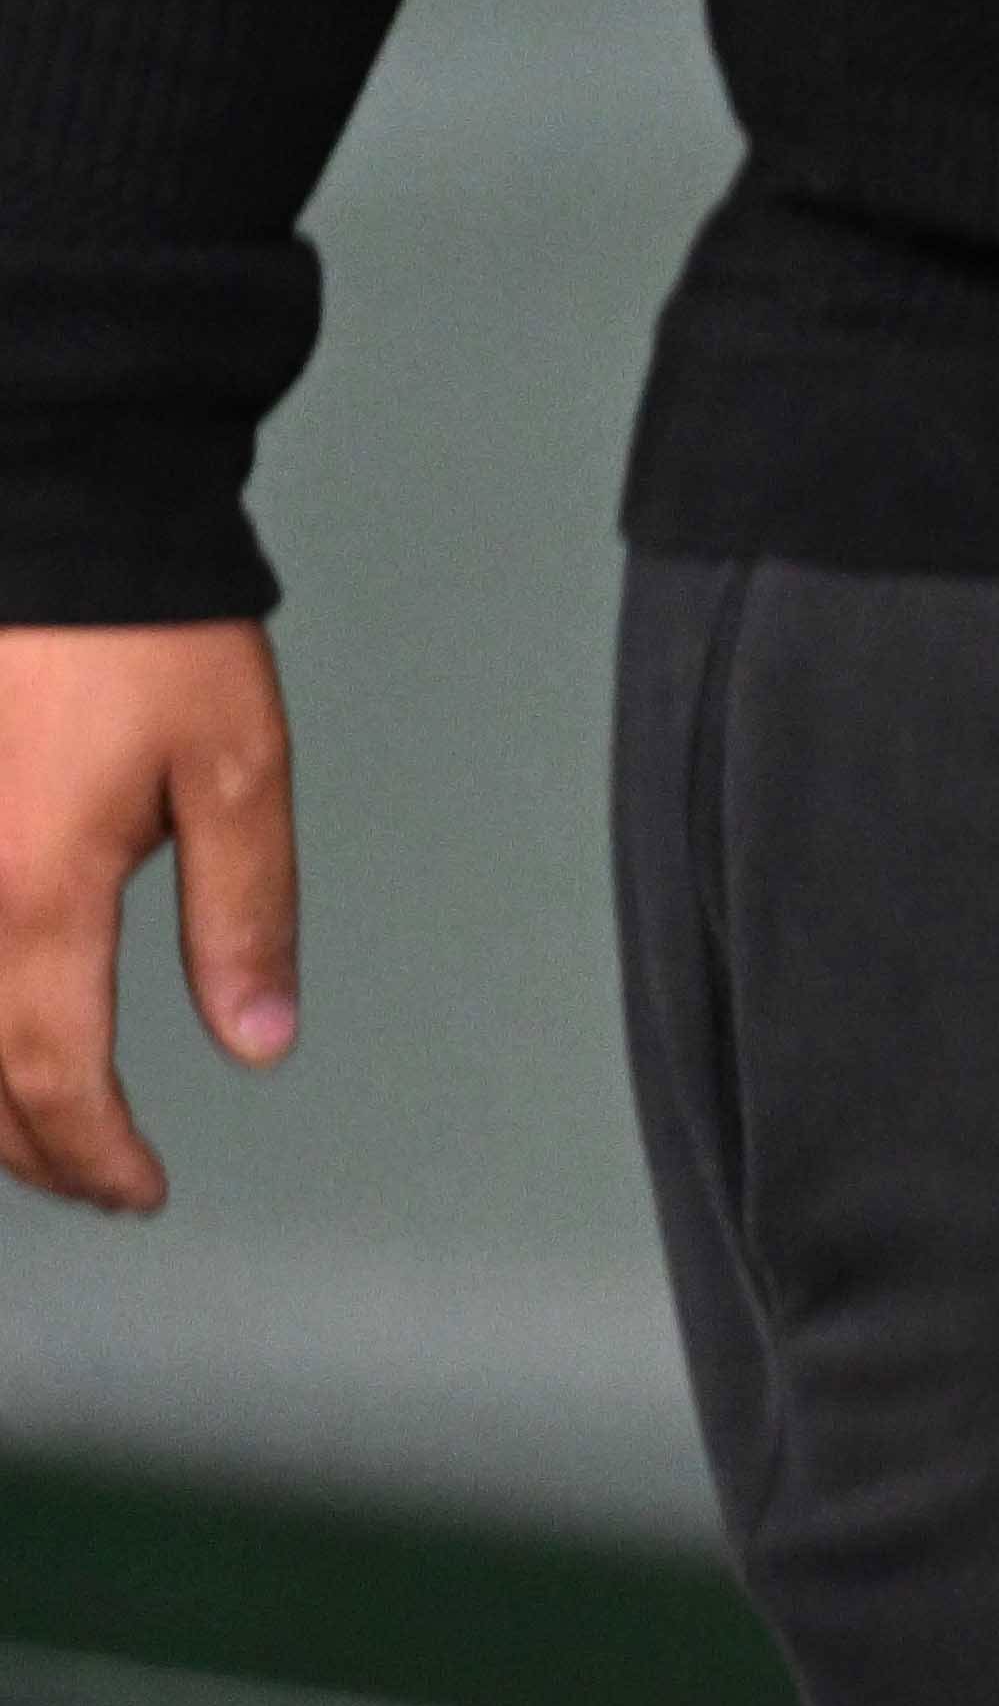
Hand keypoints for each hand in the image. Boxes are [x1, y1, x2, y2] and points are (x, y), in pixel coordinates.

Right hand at [0, 622, 300, 1217]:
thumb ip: (244, 915)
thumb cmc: (138, 630)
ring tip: (35, 1131)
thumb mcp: (233, 770)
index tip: (142, 1187)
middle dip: (33, 1151)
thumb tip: (258, 1036)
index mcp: (34, 898)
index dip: (99, 1158)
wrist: (50, 518)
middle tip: (97, 1176)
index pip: (56, 1087)